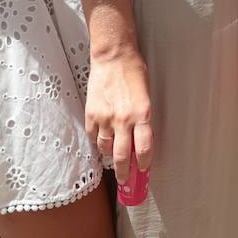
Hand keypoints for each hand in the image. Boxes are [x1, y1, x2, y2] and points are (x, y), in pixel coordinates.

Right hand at [85, 49, 152, 188]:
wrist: (113, 57)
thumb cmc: (133, 71)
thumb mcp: (146, 95)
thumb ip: (143, 118)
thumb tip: (141, 138)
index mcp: (142, 114)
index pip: (144, 148)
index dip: (144, 162)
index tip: (143, 169)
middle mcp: (124, 120)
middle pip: (122, 156)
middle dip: (124, 173)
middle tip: (125, 180)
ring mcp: (105, 118)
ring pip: (105, 148)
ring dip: (109, 155)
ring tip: (113, 156)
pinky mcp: (92, 114)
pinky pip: (93, 136)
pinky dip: (97, 140)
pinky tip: (102, 138)